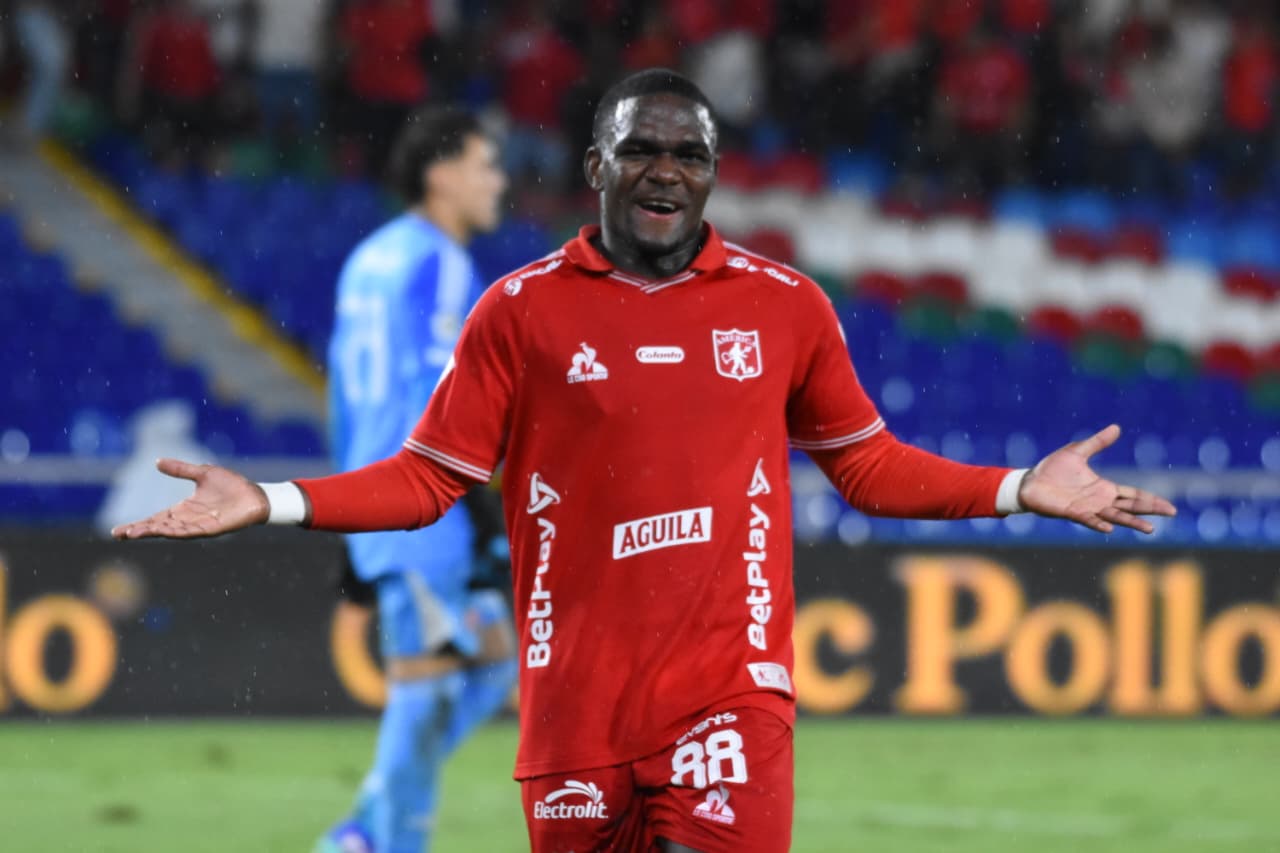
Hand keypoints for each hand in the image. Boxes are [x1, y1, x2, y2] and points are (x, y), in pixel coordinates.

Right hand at [111, 458, 269, 539]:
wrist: (255, 494)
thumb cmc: (232, 485)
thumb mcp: (202, 473)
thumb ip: (181, 469)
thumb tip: (157, 461)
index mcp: (183, 508)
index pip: (155, 518)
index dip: (138, 524)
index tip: (118, 530)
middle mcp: (188, 519)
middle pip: (158, 527)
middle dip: (140, 530)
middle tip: (120, 534)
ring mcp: (199, 525)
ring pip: (171, 531)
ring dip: (154, 531)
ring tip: (135, 533)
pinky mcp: (212, 529)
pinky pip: (192, 531)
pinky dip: (177, 532)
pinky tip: (164, 531)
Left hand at [1019, 425, 1176, 534]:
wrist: (1029, 481)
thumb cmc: (1052, 469)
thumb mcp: (1077, 451)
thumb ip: (1097, 442)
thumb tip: (1117, 427)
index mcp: (1103, 487)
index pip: (1133, 494)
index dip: (1150, 499)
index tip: (1169, 506)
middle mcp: (1099, 500)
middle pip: (1131, 507)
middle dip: (1150, 510)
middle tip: (1171, 513)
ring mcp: (1087, 508)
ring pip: (1115, 516)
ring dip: (1132, 523)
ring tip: (1150, 530)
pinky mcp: (1072, 512)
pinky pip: (1088, 519)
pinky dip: (1099, 523)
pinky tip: (1110, 527)